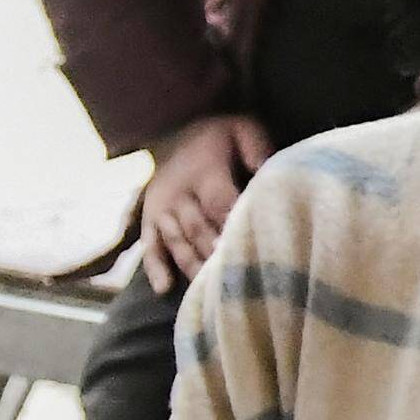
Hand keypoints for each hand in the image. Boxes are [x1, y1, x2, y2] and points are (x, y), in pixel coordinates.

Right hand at [136, 112, 271, 287]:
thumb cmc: (217, 136)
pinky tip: (164, 289)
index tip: (253, 246)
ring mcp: (161, 208)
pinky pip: (149, 246)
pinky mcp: (149, 220)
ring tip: (210, 291)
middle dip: (216, 253)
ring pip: (177, 241)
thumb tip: (270, 171)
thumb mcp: (241, 129)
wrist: (170, 128)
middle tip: (235, 278)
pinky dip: (155, 267)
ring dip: (192, 266)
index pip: (220, 202)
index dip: (234, 224)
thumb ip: (257, 147)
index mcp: (204, 171)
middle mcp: (178, 192)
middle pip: (198, 228)